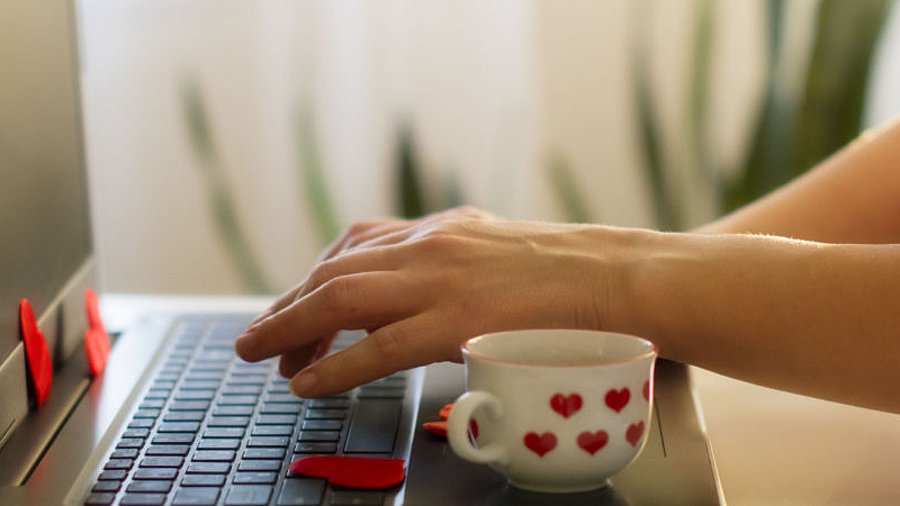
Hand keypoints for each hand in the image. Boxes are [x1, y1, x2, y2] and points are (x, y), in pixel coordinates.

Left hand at [234, 206, 623, 396]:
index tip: (292, 307)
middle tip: (259, 342)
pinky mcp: (458, 319)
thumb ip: (453, 267)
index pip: (353, 245)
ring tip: (260, 357)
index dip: (312, 279)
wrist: (618, 276)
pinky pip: (380, 346)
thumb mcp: (497, 254)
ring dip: (289, 327)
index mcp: (439, 229)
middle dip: (287, 307)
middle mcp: (430, 244)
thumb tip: (422, 300)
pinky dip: (335, 365)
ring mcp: (441, 279)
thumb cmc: (567, 273)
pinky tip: (306, 383)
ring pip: (342, 298)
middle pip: (335, 270)